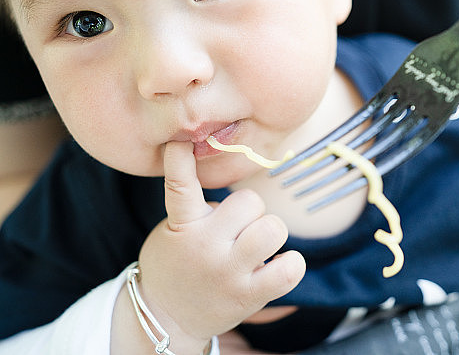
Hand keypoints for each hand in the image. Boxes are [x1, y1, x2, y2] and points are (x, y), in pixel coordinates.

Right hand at [136, 141, 305, 346]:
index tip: (180, 142)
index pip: (180, 187)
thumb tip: (238, 192)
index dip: (179, 161)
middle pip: (250, 202)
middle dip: (251, 211)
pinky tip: (276, 265)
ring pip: (273, 229)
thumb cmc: (178, 262)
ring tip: (255, 247)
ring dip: (270, 233)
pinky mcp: (248, 296)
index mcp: (183, 224)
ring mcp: (228, 272)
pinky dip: (291, 263)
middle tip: (238, 228)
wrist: (166, 317)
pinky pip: (290, 268)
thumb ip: (198, 208)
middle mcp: (205, 246)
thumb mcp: (173, 229)